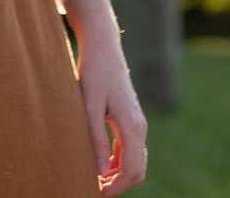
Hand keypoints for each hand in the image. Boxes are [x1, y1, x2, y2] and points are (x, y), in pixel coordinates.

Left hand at [79, 41, 147, 191]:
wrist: (103, 46)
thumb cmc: (93, 72)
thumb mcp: (89, 105)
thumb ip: (96, 138)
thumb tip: (100, 173)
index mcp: (131, 125)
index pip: (131, 169)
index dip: (115, 188)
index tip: (96, 194)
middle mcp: (139, 126)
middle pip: (137, 170)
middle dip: (118, 185)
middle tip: (93, 189)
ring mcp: (137, 122)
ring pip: (134, 161)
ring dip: (118, 175)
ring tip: (93, 179)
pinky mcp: (131, 118)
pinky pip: (129, 149)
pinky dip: (118, 162)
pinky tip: (99, 163)